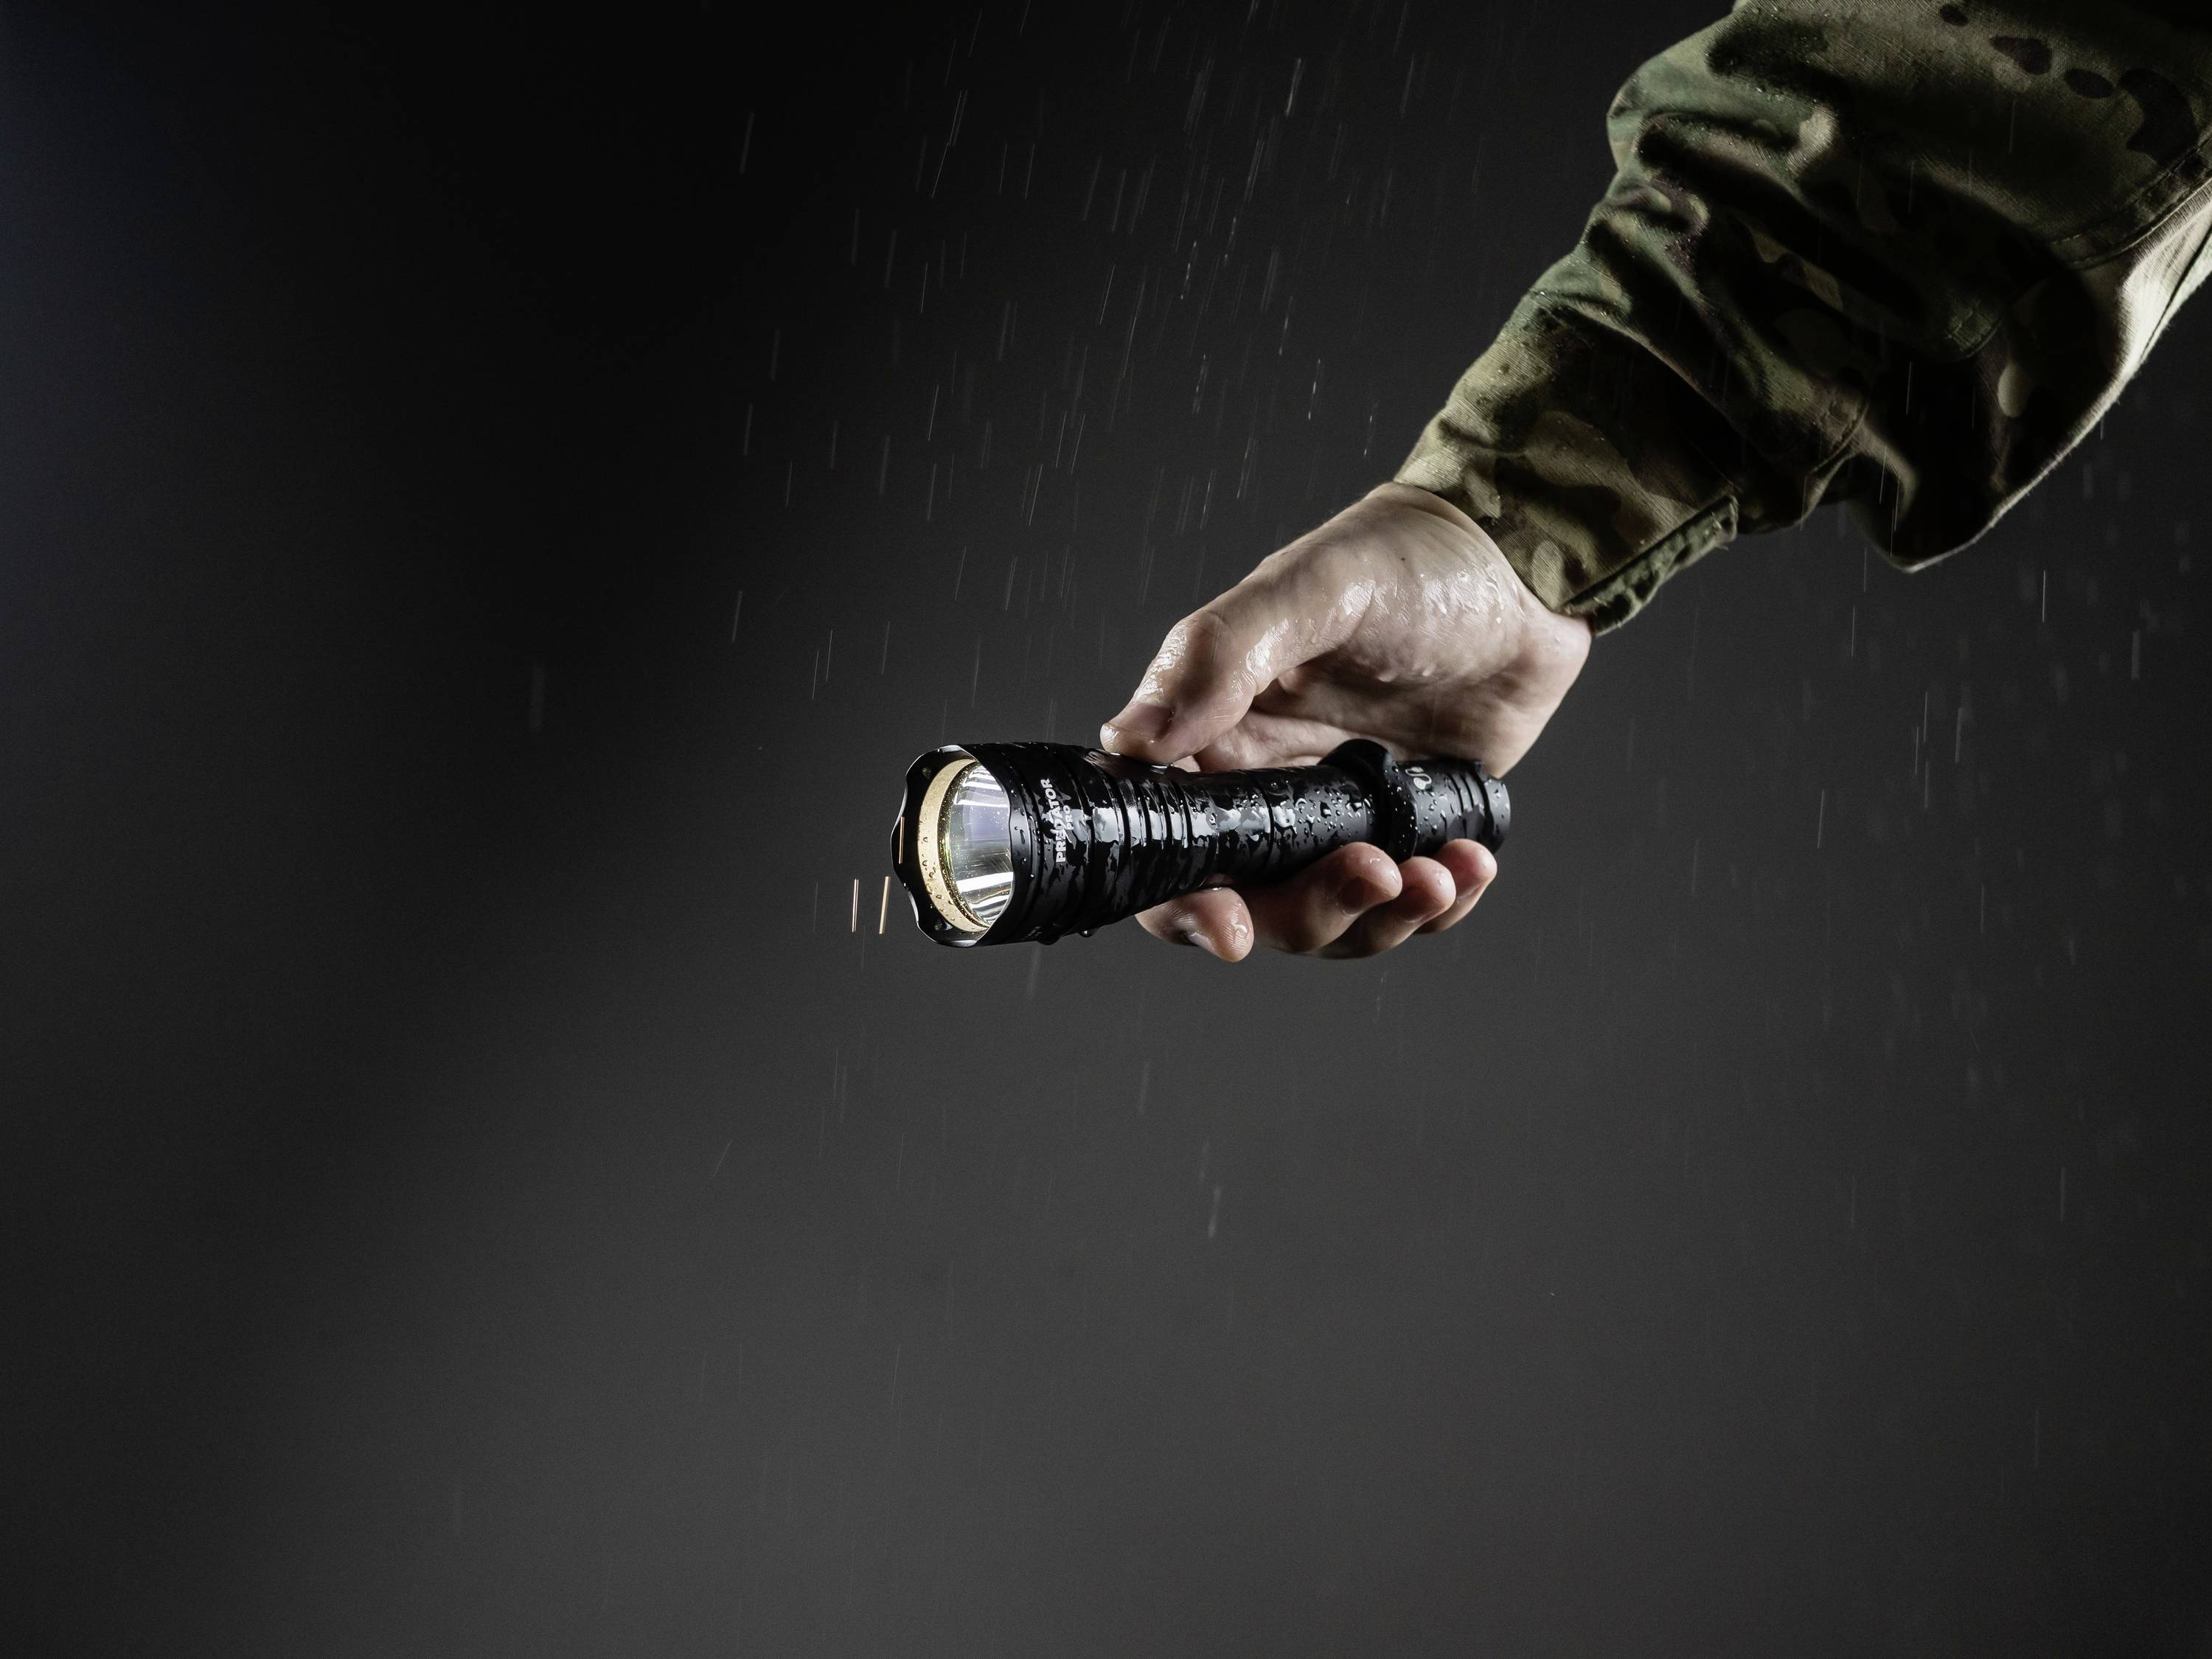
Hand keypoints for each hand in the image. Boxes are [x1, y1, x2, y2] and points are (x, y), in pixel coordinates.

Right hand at [1101, 482, 1589, 959]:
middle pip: (1255, 901)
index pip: (1171, 841)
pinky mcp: (1411, 827)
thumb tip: (1133, 740)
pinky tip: (1467, 862)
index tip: (1230, 925)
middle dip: (1310, 911)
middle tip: (1371, 871)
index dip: (1186, 901)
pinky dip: (1438, 904)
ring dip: (1381, 917)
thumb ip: (1218, 656)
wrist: (1526, 568)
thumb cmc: (1409, 559)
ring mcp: (1342, 813)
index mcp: (1218, 734)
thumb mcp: (1311, 590)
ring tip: (1435, 873)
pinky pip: (1410, 905)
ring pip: (1335, 919)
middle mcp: (1269, 785)